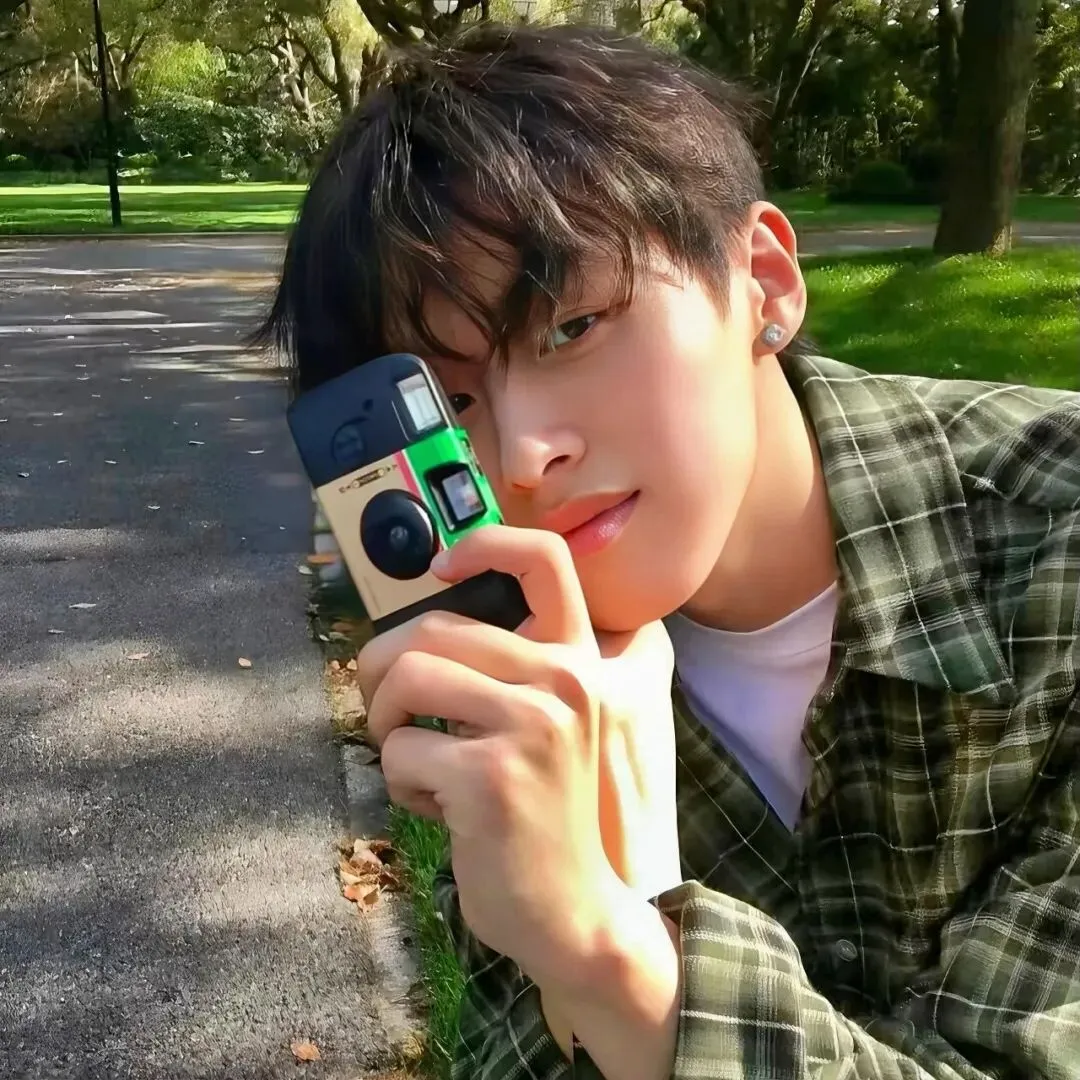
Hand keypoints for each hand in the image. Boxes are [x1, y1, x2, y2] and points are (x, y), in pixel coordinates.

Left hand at [356, 524, 677, 991]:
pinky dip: (401, 781)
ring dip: (387, 724)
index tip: (441, 566)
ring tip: (414, 760)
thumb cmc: (546, 813)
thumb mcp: (548, 727)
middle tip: (386, 709)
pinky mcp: (490, 777)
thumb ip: (507, 674)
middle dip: (384, 669)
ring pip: (407, 681)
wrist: (577, 910)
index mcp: (578, 662)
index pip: (543, 561)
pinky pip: (400, 750)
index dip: (485, 543)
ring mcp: (530, 726)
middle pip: (433, 630)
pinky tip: (439, 808)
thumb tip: (414, 639)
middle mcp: (564, 681)